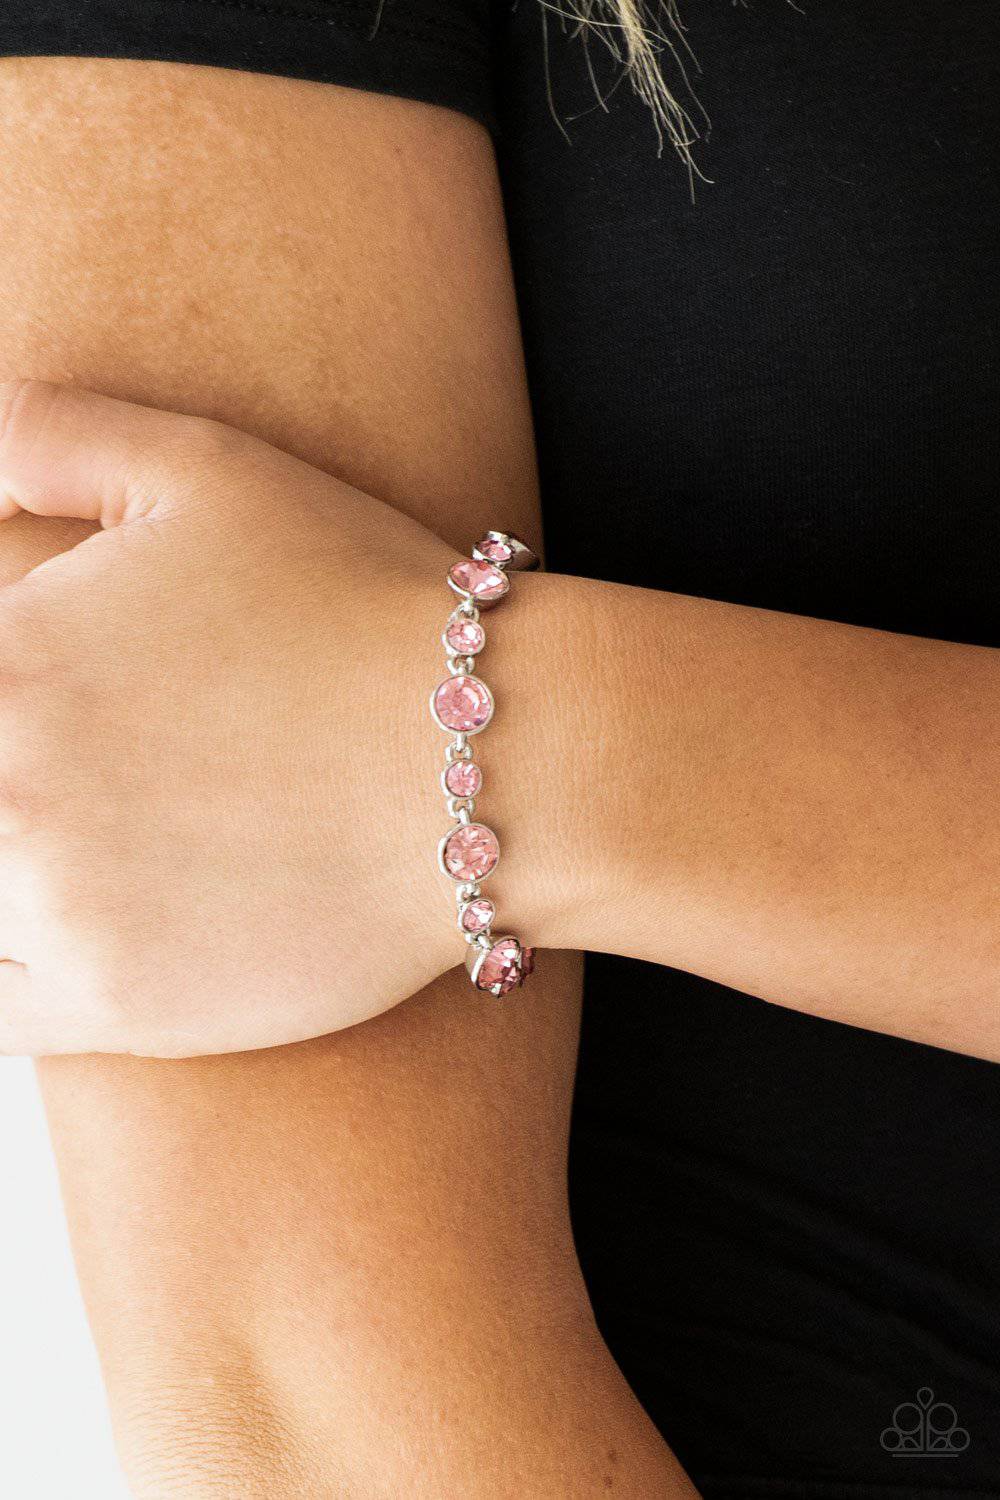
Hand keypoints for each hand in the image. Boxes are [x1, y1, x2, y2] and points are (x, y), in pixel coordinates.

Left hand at [0, 380, 466, 1054]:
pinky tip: (59, 929)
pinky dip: (4, 972)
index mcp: (4, 660)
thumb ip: (51, 433)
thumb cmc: (361, 605)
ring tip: (69, 845)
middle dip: (0, 783)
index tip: (26, 710)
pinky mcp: (120, 1007)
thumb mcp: (207, 468)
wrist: (496, 762)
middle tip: (55, 776)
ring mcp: (58, 913)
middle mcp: (7, 793)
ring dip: (0, 878)